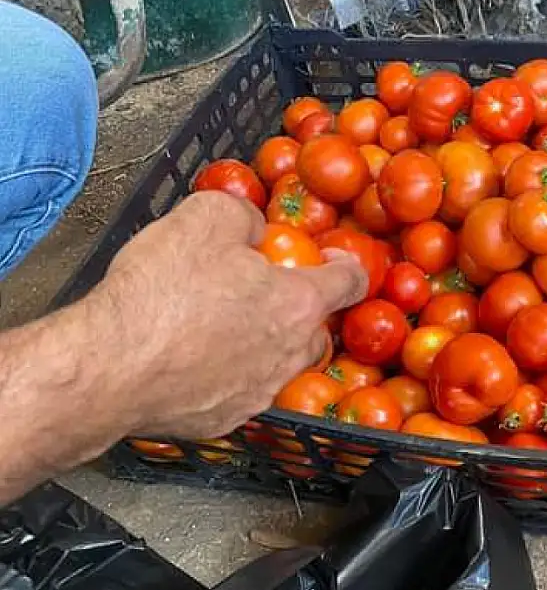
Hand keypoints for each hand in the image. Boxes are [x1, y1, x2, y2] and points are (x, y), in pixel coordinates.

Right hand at [91, 191, 366, 437]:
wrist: (108, 368)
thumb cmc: (161, 291)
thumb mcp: (205, 218)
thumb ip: (244, 216)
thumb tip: (253, 229)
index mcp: (297, 304)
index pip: (349, 283)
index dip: (346, 267)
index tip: (335, 262)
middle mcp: (289, 354)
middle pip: (316, 330)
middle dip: (302, 311)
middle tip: (268, 293)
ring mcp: (259, 393)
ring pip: (280, 365)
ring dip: (266, 345)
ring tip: (227, 327)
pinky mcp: (225, 419)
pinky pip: (239, 391)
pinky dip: (228, 376)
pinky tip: (195, 361)